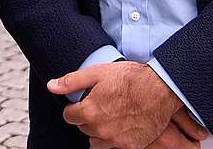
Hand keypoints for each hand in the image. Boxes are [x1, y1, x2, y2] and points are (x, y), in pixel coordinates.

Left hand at [48, 62, 205, 148]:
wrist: (161, 89)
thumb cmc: (130, 78)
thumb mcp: (98, 72)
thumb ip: (71, 81)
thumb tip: (51, 86)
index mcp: (90, 112)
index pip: (69, 117)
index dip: (74, 107)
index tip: (82, 102)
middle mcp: (101, 130)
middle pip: (83, 128)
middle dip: (87, 117)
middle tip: (100, 105)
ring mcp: (117, 140)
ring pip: (96, 141)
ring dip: (98, 131)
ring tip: (109, 116)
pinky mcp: (131, 146)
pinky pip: (114, 146)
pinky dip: (114, 138)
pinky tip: (121, 124)